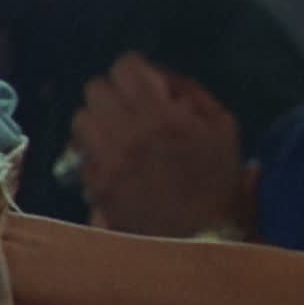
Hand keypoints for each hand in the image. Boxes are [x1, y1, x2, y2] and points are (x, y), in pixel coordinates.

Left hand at [71, 53, 251, 237]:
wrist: (205, 237)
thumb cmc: (219, 179)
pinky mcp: (97, 186)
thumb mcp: (222, 125)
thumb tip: (160, 78)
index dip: (136, 72)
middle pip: (95, 89)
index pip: (125, 67)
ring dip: (98, 123)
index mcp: (161, 113)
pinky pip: (81, 155)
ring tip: (117, 137)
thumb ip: (190, 92)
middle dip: (114, 96)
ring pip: (81, 120)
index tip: (145, 86)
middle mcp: (127, 132)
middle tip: (131, 112)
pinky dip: (95, 156)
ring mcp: (107, 161)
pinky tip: (116, 165)